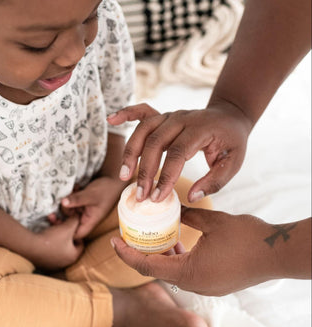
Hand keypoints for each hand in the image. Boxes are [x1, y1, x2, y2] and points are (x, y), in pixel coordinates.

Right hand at [31, 215, 83, 269]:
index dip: (77, 233)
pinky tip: (43, 233)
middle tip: (59, 222)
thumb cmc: (51, 239)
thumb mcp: (67, 227)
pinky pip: (49, 249)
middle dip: (64, 230)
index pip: (81, 244)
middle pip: (68, 243)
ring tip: (50, 224)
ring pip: (58, 244)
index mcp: (73, 256)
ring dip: (55, 233)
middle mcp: (64, 263)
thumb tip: (78, 217)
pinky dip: (48, 240)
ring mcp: (53, 264)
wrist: (29, 248)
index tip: (72, 226)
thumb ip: (75, 221)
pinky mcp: (43, 262)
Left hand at [60, 176, 125, 238]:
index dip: (65, 232)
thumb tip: (62, 203)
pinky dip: (70, 197)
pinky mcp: (81, 203)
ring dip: (66, 202)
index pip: (76, 234)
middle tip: (58, 204)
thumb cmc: (106, 189)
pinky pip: (71, 203)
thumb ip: (77, 199)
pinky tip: (75, 188)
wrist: (114, 179)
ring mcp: (83, 210)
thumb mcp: (91, 195)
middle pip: (69, 222)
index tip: (56, 222)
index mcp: (90, 221)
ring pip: (69, 211)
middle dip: (63, 214)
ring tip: (71, 191)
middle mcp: (86, 218)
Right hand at [107, 101, 252, 202]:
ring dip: (131, 153)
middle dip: (145, 171)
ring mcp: (170, 115)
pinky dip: (125, 113)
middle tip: (140, 196)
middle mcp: (181, 118)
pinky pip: (141, 111)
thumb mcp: (233, 164)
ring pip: (144, 130)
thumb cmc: (231, 142)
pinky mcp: (163, 115)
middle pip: (155, 142)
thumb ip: (214, 182)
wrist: (230, 116)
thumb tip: (191, 197)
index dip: (165, 177)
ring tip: (124, 176)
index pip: (177, 153)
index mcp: (200, 129)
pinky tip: (110, 119)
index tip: (157, 198)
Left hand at [110, 207, 280, 295]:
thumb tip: (173, 206)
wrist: (278, 254)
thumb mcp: (213, 221)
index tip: (113, 241)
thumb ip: (188, 215)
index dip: (125, 254)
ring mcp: (205, 288)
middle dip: (140, 255)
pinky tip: (178, 246)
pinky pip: (187, 275)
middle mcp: (193, 285)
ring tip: (152, 239)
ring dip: (160, 258)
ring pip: (171, 274)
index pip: (145, 266)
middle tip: (130, 237)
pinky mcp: (214, 286)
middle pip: (155, 272)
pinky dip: (177, 262)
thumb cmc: (247, 238)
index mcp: (188, 272)